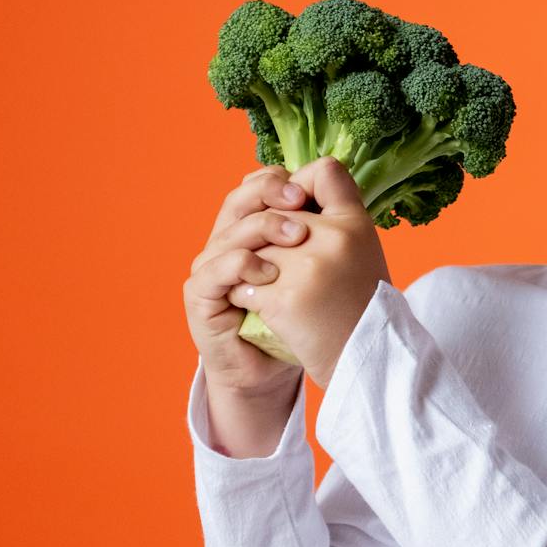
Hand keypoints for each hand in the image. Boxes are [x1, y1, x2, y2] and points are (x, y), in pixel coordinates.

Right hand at [184, 165, 316, 399]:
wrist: (272, 365)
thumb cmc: (299, 316)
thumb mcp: (318, 269)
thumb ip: (325, 233)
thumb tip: (346, 197)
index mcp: (255, 226)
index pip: (260, 186)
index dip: (282, 182)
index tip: (311, 190)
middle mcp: (228, 239)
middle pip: (241, 198)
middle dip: (271, 194)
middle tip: (302, 203)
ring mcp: (211, 264)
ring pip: (231, 230)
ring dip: (264, 228)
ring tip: (297, 238)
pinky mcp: (200, 293)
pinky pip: (216, 268)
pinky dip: (242, 264)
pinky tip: (269, 273)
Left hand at [226, 156, 390, 388]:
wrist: (367, 357)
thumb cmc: (362, 305)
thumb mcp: (363, 251)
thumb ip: (336, 218)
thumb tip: (293, 188)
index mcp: (357, 223)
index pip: (326, 170)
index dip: (301, 184)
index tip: (295, 207)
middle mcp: (334, 237)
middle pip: (276, 213)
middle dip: (265, 235)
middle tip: (267, 257)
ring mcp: (308, 267)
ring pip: (255, 247)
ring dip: (251, 268)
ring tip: (261, 284)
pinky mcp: (285, 298)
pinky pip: (245, 284)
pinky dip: (245, 297)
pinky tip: (258, 307)